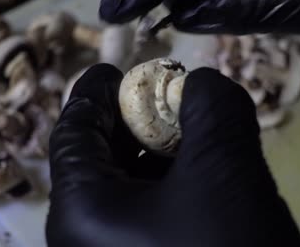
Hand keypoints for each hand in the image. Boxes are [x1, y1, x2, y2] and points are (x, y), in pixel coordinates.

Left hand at [46, 64, 299, 245]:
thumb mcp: (226, 172)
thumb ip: (214, 109)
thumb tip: (203, 83)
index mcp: (80, 213)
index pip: (72, 134)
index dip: (93, 93)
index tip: (115, 69)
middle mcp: (85, 240)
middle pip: (97, 160)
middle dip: (132, 121)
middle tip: (167, 96)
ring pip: (125, 188)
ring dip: (157, 153)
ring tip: (191, 130)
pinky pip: (145, 215)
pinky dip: (169, 186)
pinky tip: (200, 175)